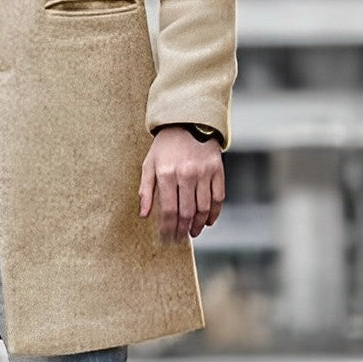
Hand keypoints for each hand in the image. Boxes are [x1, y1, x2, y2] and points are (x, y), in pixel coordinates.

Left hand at [139, 127, 224, 241]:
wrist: (188, 122)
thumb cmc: (165, 147)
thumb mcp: (149, 164)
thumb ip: (146, 190)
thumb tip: (144, 215)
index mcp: (166, 174)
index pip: (168, 210)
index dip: (168, 228)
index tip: (167, 238)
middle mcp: (186, 174)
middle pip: (186, 212)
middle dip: (182, 230)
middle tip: (180, 239)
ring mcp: (204, 172)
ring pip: (203, 208)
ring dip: (198, 225)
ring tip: (193, 232)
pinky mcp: (217, 170)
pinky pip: (218, 198)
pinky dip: (214, 213)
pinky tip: (208, 221)